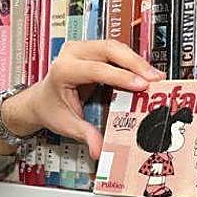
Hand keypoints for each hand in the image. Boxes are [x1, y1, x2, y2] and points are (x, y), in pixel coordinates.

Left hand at [1, 39, 164, 158]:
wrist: (41, 100)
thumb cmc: (52, 109)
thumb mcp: (67, 125)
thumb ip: (85, 135)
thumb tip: (99, 149)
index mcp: (63, 70)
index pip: (96, 69)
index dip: (121, 76)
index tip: (141, 85)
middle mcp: (71, 53)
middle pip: (109, 50)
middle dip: (135, 64)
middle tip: (155, 79)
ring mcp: (81, 48)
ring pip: (115, 47)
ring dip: (136, 61)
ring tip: (155, 76)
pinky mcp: (91, 49)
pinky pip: (115, 51)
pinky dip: (131, 61)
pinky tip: (144, 73)